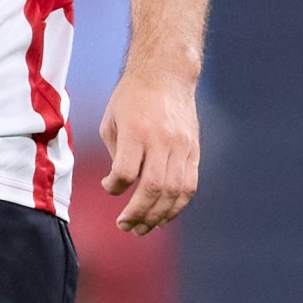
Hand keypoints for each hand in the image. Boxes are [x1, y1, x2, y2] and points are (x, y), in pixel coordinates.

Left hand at [98, 69, 200, 233]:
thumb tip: (121, 186)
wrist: (165, 74)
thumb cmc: (132, 98)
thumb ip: (116, 155)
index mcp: (137, 131)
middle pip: (153, 188)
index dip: (115, 187)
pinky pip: (189, 186)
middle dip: (138, 214)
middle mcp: (162, 140)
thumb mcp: (112, 121)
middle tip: (125, 226)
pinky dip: (176, 206)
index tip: (109, 186)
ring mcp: (182, 147)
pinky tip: (163, 216)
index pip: (127, 172)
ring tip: (142, 228)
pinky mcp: (193, 151)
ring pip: (174, 192)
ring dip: (158, 216)